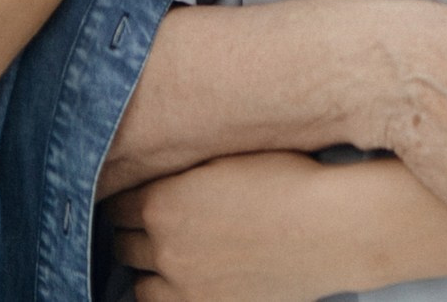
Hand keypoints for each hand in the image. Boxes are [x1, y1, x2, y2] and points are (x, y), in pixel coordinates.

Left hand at [112, 151, 351, 301]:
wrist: (330, 227)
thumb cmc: (286, 181)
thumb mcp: (225, 158)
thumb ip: (181, 172)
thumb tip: (158, 175)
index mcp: (162, 203)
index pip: (117, 203)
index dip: (126, 196)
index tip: (136, 193)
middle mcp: (165, 248)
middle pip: (123, 243)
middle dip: (134, 230)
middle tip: (151, 220)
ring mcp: (185, 286)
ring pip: (139, 281)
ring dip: (147, 266)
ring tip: (167, 253)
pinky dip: (167, 293)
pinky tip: (182, 280)